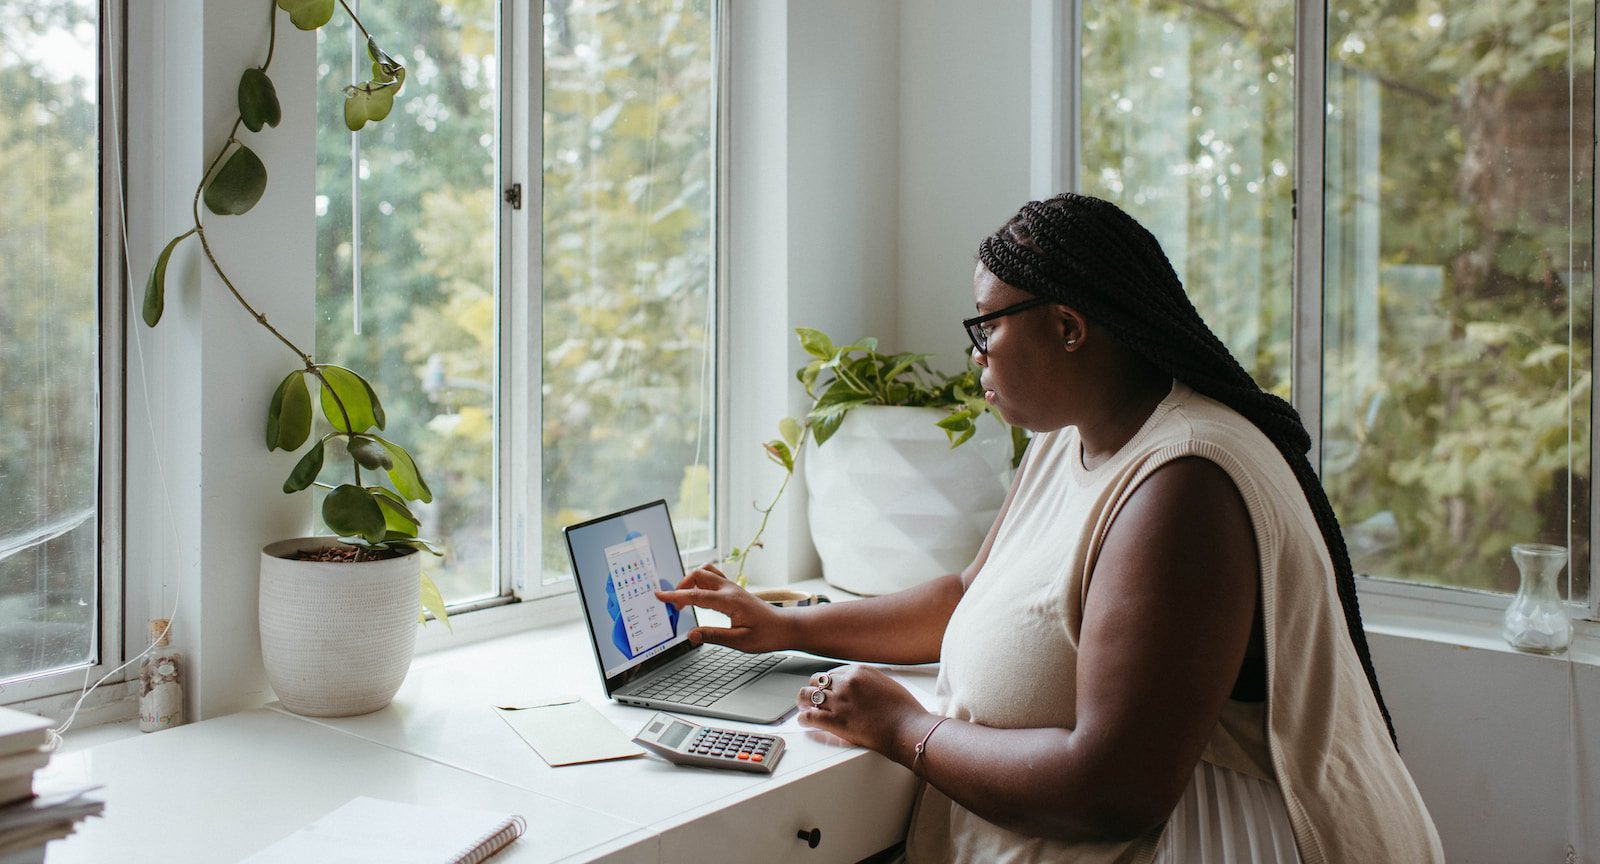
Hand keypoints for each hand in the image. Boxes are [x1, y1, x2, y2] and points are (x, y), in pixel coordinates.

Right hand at [654, 564, 797, 652]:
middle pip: (698, 575)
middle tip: (674, 606)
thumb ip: (713, 636)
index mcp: (729, 601)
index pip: (696, 596)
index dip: (675, 596)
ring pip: (705, 571)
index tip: (659, 596)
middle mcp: (730, 589)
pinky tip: (698, 595)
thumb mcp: (740, 642)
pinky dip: (700, 581)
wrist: (785, 627)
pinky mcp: (734, 589)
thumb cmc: (767, 635)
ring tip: (685, 598)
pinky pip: (713, 576)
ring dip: (691, 580)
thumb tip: (691, 634)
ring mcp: (732, 587)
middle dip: (681, 587)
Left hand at [797, 666, 933, 759]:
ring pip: (808, 695)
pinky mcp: (836, 721)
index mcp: (859, 671)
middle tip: (811, 697)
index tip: (825, 689)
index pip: (832, 673)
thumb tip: (859, 688)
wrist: (907, 728)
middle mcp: (846, 683)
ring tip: (802, 706)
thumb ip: (868, 682)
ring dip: (803, 701)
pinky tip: (803, 721)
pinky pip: (809, 716)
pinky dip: (803, 718)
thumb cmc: (903, 709)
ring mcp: (840, 701)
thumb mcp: (886, 684)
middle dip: (814, 689)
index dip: (827, 683)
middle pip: (817, 681)